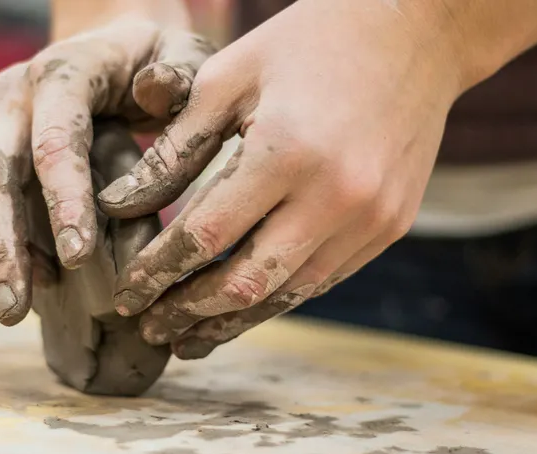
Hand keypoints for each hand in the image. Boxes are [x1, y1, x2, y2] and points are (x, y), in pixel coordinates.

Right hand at [0, 19, 214, 325]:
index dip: (64, 201)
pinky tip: (12, 268)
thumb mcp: (182, 54)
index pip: (56, 141)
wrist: (106, 47)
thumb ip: (179, 75)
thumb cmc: (153, 61)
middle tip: (13, 312)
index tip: (79, 260)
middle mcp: (11, 97)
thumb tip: (153, 92)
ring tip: (22, 301)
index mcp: (63, 74)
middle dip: (4, 248)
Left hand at [99, 0, 464, 358]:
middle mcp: (337, 196)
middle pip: (245, 282)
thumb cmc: (308, 43)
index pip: (205, 235)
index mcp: (286, 151)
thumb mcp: (228, 78)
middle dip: (188, 313)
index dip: (157, 272)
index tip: (124, 294)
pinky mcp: (390, 227)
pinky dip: (277, 297)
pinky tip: (242, 307)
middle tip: (149, 328)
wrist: (416, 31)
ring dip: (232, 321)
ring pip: (288, 294)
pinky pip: (323, 279)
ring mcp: (372, 218)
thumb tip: (120, 206)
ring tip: (188, 339)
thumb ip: (174, 149)